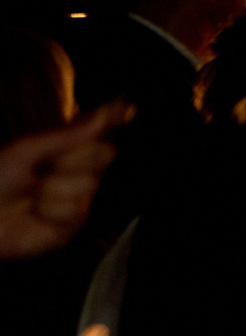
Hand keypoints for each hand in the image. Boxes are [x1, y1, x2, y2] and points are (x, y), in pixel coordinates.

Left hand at [0, 103, 123, 258]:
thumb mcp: (28, 150)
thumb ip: (69, 135)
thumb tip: (104, 114)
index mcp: (66, 149)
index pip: (100, 131)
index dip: (114, 119)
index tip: (127, 108)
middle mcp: (77, 172)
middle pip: (105, 154)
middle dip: (74, 158)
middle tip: (45, 167)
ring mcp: (78, 199)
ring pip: (89, 184)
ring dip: (53, 188)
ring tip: (31, 196)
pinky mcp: (72, 226)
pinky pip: (74, 211)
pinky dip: (49, 211)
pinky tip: (34, 215)